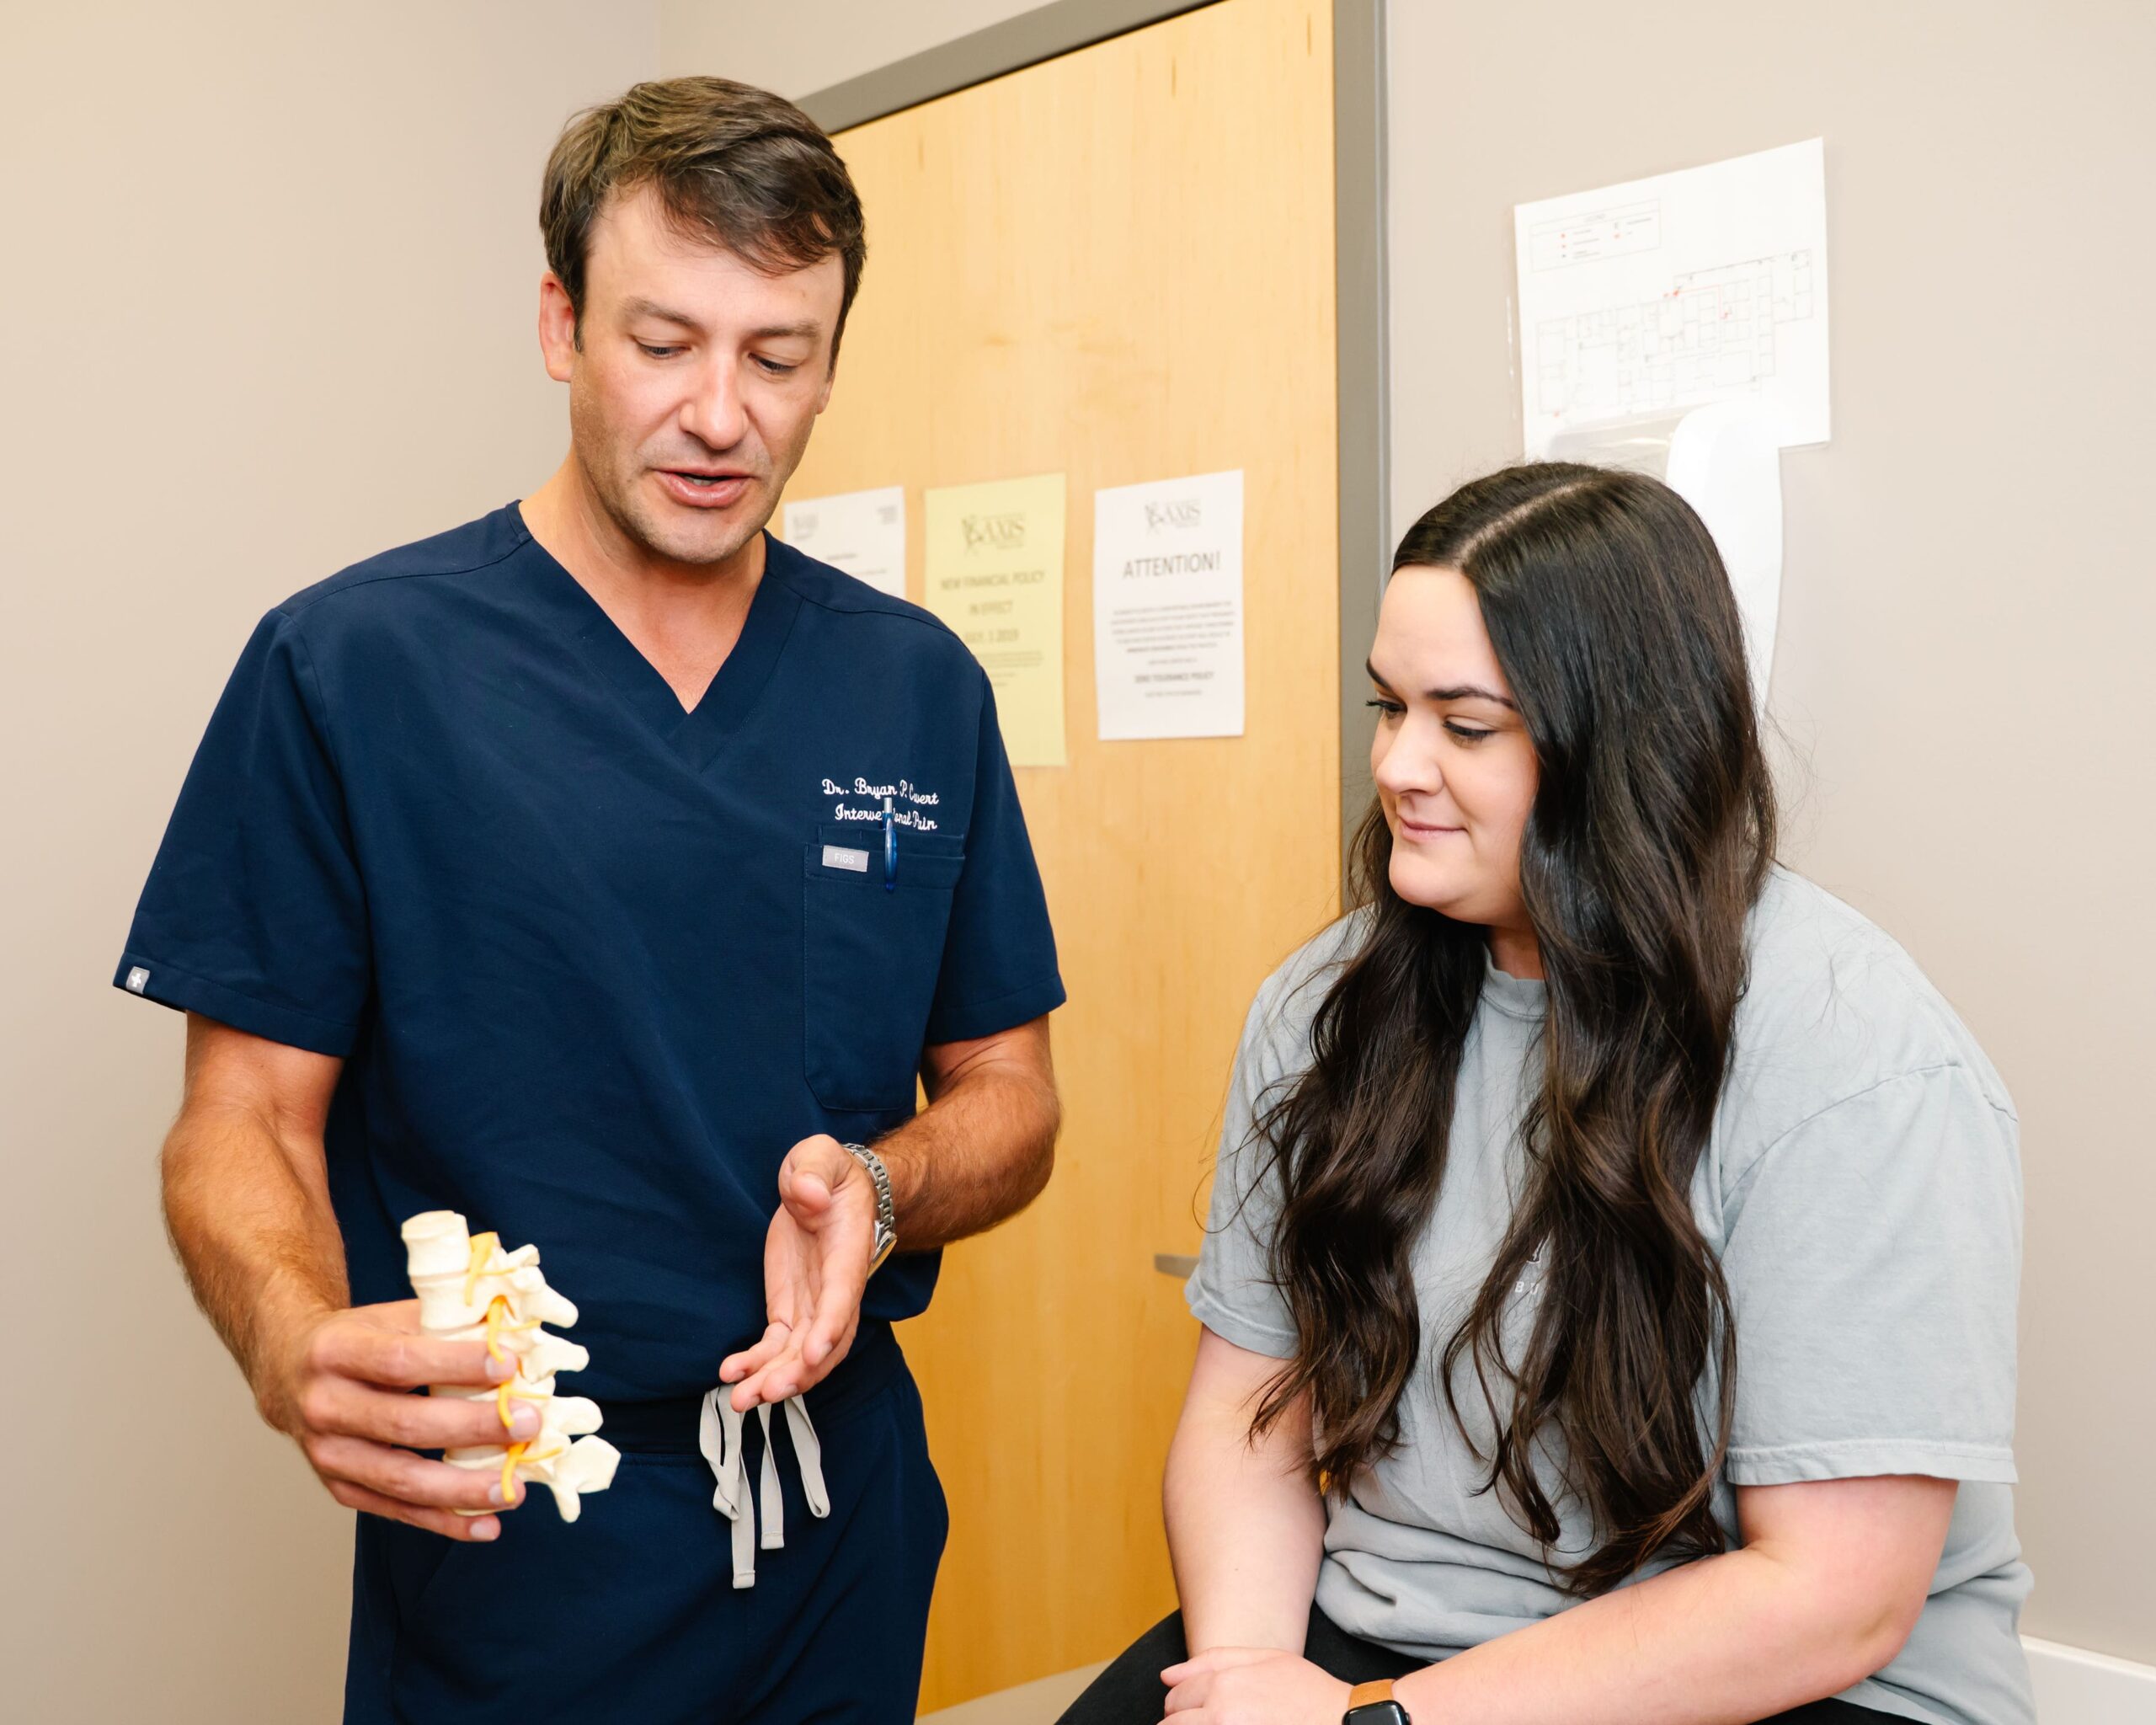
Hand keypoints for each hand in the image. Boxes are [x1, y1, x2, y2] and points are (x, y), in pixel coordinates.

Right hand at [256, 1298, 535, 1541]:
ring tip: (513, 1489)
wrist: (288, 1370)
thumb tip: (512, 1335)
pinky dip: (443, 1521)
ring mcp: (327, 1454)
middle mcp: (324, 1405)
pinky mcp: (338, 1487)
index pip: (401, 1361)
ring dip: (462, 1488)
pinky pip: (395, 1510)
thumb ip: (444, 1323)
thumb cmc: (358, 1339)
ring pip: (400, 1478)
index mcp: (336, 1351)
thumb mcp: (389, 1316)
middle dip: (473, 1428)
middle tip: (528, 1425)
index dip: (456, 1365)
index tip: (508, 1366)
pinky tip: (486, 1524)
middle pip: (405, 1424)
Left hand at [718, 1134, 876, 1410]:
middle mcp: (835, 1289)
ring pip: (800, 1355)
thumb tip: (807, 1195)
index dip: (830, 1328)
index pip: (843, 1297)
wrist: (827, 1187)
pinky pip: (776, 1347)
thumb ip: (814, 1172)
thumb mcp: (820, 1157)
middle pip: (824, 1342)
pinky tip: (731, 1375)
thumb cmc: (828, 1172)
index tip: (812, 1355)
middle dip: (798, 1372)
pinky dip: (756, 1365)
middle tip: (766, 1393)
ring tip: (741, 1401)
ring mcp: (813, 1305)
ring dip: (774, 1380)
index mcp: (847, 1253)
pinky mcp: (790, 1310)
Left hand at [1160, 1648, 1351, 1722]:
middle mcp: (1220, 1717)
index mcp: (1223, 1686)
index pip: (1175, 1698)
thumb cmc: (1308, 1693)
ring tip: (1221, 1723)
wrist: (1342, 1724)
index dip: (1182, 1703)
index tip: (1197, 1709)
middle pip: (1173, 1724)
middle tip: (1214, 1720)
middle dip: (1181, 1722)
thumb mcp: (1266, 1659)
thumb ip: (1214, 1660)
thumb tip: (1167, 1675)